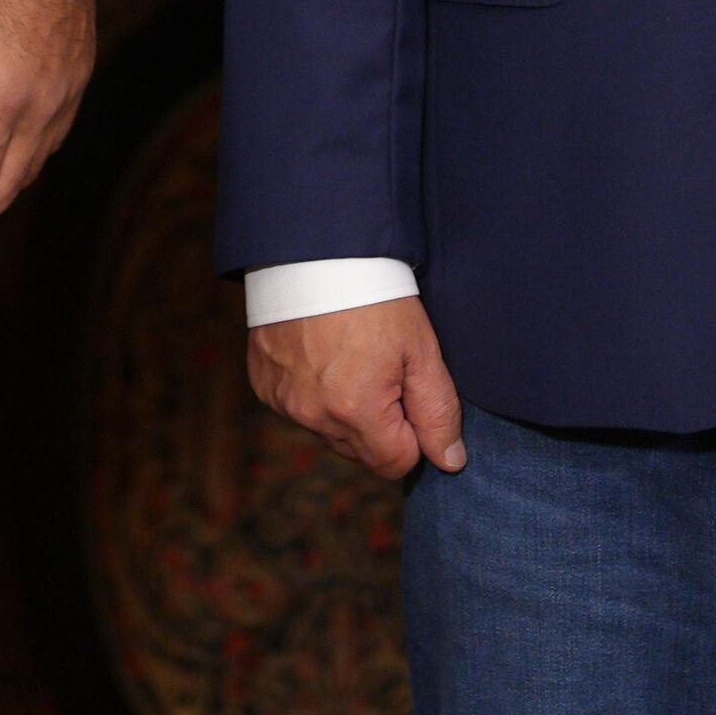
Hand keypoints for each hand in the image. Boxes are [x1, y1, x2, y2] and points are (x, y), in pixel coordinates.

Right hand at [247, 296, 468, 478]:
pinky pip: (298, 410)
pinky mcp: (264, 385)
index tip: (410, 395)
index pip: (396, 463)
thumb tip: (451, 462)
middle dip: (379, 425)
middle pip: (361, 452)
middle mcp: (314, 415)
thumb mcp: (421, 350)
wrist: (316, 252)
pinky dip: (313, 393)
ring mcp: (284, 401)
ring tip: (351, 359)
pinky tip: (321, 356)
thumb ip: (438, 411)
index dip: (413, 435)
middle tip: (383, 371)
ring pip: (328, 433)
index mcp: (357, 411)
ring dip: (344, 412)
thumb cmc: (376, 297)